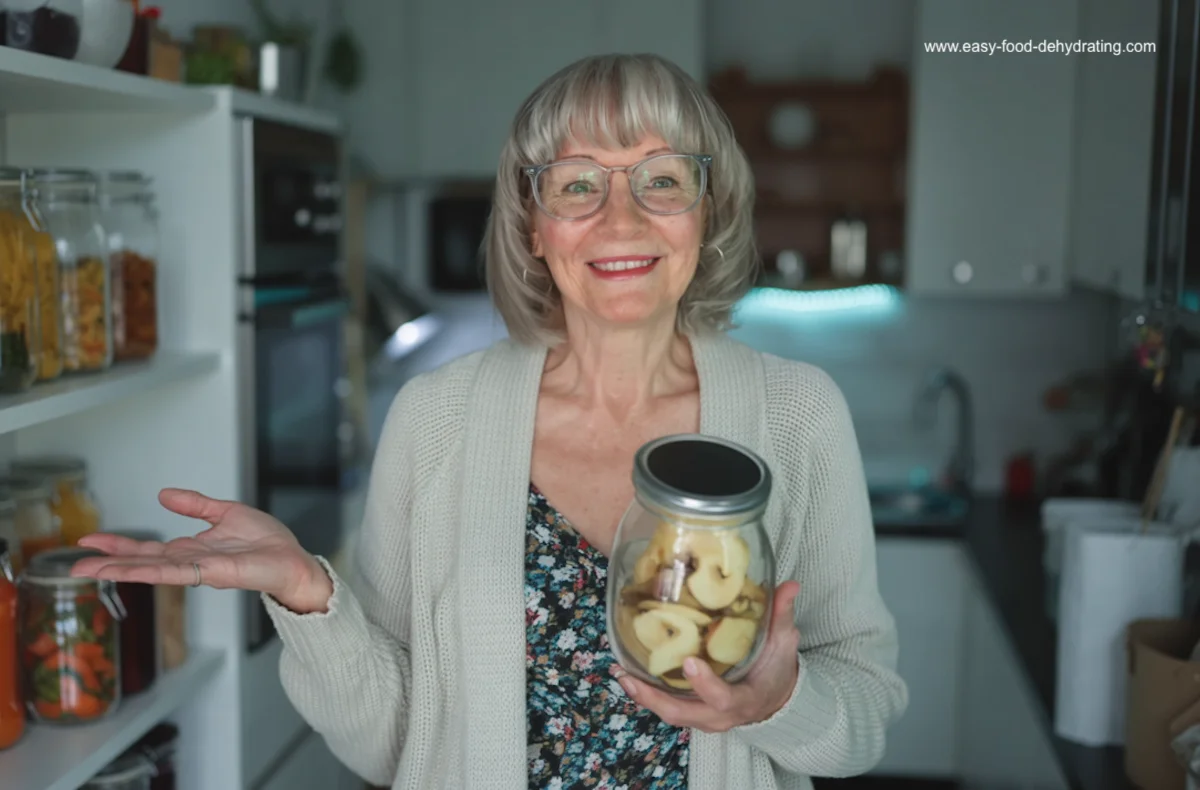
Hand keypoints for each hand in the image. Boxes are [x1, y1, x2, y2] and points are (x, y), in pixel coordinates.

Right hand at [69, 488, 332, 613]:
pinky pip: (179, 572)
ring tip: (89, 571)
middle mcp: (191, 563)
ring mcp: (199, 571)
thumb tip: (163, 494)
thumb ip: (195, 505)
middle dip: (108, 564)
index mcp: (192, 549)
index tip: (90, 542)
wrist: (294, 560)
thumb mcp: (226, 513)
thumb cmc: (268, 543)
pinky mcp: (214, 573)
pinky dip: (153, 571)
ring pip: (152, 570)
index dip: (119, 547)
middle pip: (142, 563)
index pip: (148, 549)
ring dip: (120, 571)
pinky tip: (131, 571)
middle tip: (75, 565)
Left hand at [614, 581, 801, 732]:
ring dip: (642, 695)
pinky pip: (666, 707)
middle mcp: (719, 715)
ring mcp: (703, 717)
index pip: (722, 698)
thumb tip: (789, 585)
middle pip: (682, 714)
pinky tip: (626, 673)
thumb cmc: (776, 670)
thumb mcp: (783, 644)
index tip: (689, 662)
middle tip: (628, 675)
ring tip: (619, 672)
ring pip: (669, 713)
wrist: (775, 699)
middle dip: (653, 697)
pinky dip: (646, 693)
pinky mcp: (691, 712)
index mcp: (743, 699)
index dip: (705, 684)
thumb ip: (781, 615)